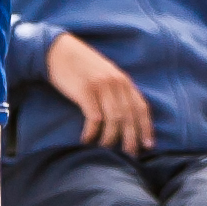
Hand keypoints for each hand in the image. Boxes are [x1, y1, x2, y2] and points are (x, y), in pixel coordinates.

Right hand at [46, 32, 152, 152]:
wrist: (58, 50)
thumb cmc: (81, 66)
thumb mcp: (105, 74)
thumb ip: (117, 90)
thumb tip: (125, 115)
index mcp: (123, 80)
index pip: (141, 107)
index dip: (146, 128)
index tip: (148, 145)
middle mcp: (116, 83)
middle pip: (129, 117)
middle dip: (131, 139)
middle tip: (129, 155)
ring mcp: (101, 87)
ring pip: (114, 120)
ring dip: (110, 138)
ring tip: (105, 149)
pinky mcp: (86, 91)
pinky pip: (95, 118)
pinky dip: (92, 132)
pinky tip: (87, 140)